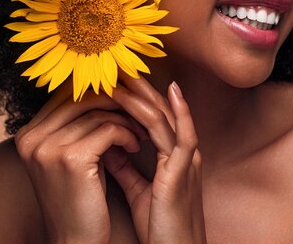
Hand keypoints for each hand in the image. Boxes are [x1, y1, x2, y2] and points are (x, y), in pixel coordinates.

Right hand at [14, 83, 146, 243]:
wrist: (76, 242)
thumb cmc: (79, 199)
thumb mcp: (69, 157)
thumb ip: (74, 126)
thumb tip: (103, 90)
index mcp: (26, 134)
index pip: (66, 95)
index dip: (98, 93)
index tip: (125, 100)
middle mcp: (31, 137)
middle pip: (80, 99)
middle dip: (116, 102)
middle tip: (139, 112)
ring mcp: (48, 147)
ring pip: (98, 113)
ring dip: (126, 120)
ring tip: (140, 133)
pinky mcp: (71, 158)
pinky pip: (109, 129)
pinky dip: (127, 134)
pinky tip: (135, 145)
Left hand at [103, 77, 206, 243]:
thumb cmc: (160, 228)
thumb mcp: (138, 191)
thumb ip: (125, 168)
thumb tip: (106, 147)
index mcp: (171, 157)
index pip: (152, 118)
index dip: (135, 98)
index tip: (115, 81)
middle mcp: (182, 153)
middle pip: (161, 111)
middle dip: (140, 87)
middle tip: (121, 65)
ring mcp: (186, 161)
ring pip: (168, 118)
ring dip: (148, 95)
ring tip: (130, 74)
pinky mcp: (185, 172)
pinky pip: (184, 135)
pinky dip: (179, 111)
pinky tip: (170, 92)